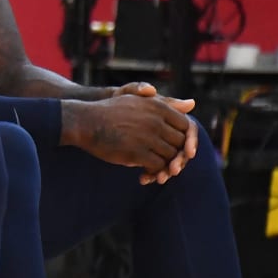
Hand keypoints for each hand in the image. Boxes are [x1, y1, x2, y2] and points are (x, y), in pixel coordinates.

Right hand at [67, 92, 195, 178]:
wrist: (85, 122)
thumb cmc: (111, 112)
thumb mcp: (138, 101)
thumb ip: (165, 103)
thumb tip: (192, 103)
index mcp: (158, 107)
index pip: (186, 125)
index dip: (187, 140)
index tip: (181, 150)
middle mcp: (155, 120)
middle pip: (180, 143)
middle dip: (177, 157)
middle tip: (169, 167)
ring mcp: (147, 136)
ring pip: (170, 157)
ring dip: (165, 168)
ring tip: (156, 174)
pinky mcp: (136, 152)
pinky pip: (157, 166)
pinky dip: (154, 173)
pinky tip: (143, 176)